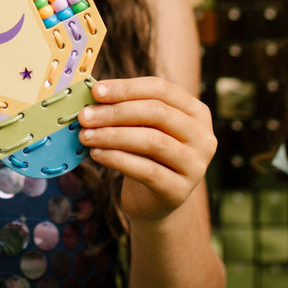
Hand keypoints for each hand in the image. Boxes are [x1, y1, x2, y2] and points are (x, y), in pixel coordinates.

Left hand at [78, 76, 216, 222]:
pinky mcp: (180, 191)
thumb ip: (126, 107)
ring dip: (113, 135)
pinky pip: (146, 170)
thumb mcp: (141, 126)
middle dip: (116, 112)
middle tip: (85, 115)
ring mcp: (195, 165)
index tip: (95, 91)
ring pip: (152, 141)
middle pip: (157, 113)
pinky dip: (117, 159)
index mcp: (195, 111)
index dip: (126, 88)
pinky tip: (96, 154)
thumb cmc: (145, 153)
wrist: (153, 199)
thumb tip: (93, 92)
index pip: (161, 89)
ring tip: (86, 135)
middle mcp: (202, 136)